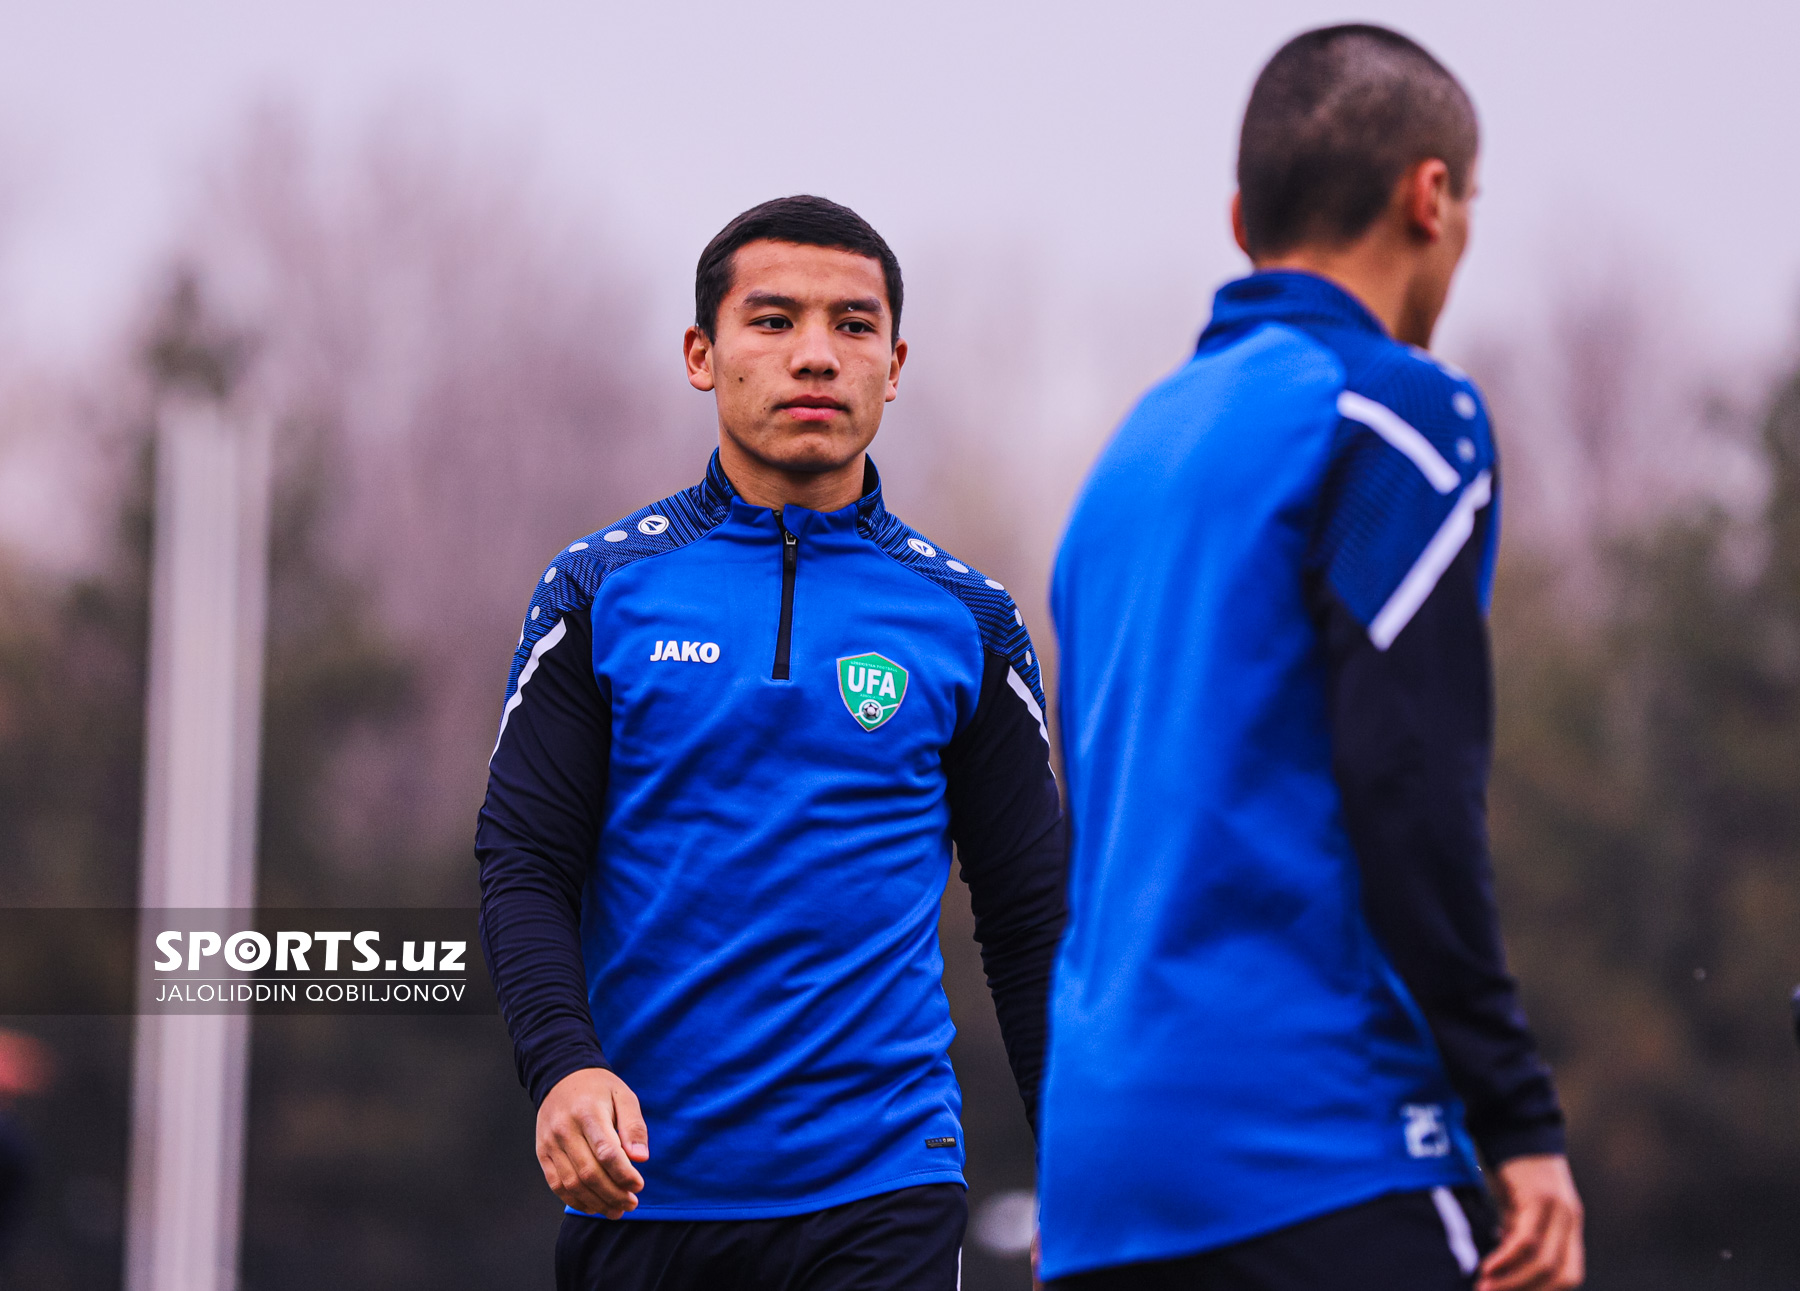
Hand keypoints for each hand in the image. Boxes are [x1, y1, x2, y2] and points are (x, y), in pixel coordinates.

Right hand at [535, 1067, 649, 1218]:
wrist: (561, 1077)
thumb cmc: (599, 1088)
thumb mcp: (624, 1096)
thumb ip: (633, 1126)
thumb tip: (641, 1158)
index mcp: (588, 1113)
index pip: (606, 1152)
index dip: (624, 1174)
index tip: (639, 1185)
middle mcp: (565, 1129)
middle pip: (589, 1173)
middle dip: (613, 1194)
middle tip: (631, 1203)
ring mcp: (550, 1143)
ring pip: (572, 1184)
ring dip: (596, 1203)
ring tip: (616, 1210)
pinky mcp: (543, 1153)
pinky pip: (557, 1185)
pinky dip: (575, 1201)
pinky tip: (593, 1206)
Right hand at [1478, 1154, 1583, 1290]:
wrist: (1513, 1121)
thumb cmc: (1511, 1166)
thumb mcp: (1518, 1205)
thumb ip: (1517, 1230)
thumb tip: (1503, 1259)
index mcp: (1569, 1225)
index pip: (1568, 1276)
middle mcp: (1569, 1220)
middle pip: (1562, 1276)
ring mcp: (1557, 1209)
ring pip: (1545, 1262)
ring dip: (1514, 1282)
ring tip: (1485, 1288)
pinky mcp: (1539, 1197)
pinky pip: (1526, 1239)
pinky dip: (1507, 1259)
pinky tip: (1487, 1267)